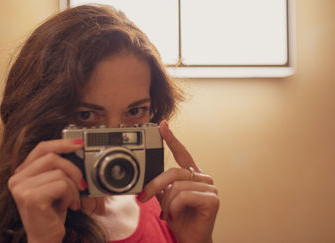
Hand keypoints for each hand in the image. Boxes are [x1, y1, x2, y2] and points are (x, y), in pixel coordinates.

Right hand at [8, 139, 86, 242]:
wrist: (45, 239)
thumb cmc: (51, 214)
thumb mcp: (53, 186)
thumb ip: (56, 169)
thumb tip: (76, 150)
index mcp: (21, 173)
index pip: (41, 148)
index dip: (61, 143)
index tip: (78, 143)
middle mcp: (17, 179)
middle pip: (53, 157)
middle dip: (73, 170)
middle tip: (80, 185)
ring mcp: (22, 188)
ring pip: (60, 173)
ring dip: (73, 188)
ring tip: (69, 201)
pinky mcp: (32, 197)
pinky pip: (62, 185)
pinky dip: (70, 196)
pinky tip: (65, 206)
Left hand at [139, 121, 218, 242]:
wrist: (191, 239)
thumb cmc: (180, 219)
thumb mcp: (166, 199)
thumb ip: (161, 186)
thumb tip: (146, 179)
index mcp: (192, 175)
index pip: (182, 153)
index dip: (172, 139)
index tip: (162, 125)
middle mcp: (202, 177)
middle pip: (174, 171)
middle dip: (155, 184)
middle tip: (143, 196)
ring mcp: (210, 187)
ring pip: (177, 185)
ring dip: (166, 202)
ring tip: (167, 212)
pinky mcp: (212, 199)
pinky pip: (184, 196)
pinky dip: (174, 207)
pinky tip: (175, 214)